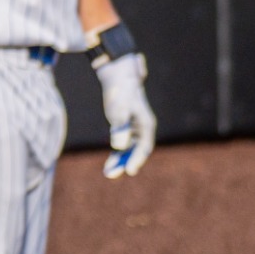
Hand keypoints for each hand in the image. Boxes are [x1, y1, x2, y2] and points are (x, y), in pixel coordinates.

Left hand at [96, 53, 156, 178]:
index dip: (136, 159)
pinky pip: (123, 146)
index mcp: (146, 125)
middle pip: (136, 151)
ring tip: (108, 173)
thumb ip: (120, 127)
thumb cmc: (120, 93)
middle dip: (126, 163)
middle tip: (112, 174)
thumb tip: (119, 146)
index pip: (144, 147)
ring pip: (129, 150)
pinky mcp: (125, 129)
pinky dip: (117, 155)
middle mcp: (142, 130)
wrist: (118, 79)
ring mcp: (134, 130)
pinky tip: (109, 164)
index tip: (129, 171)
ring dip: (120, 161)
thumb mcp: (119, 109)